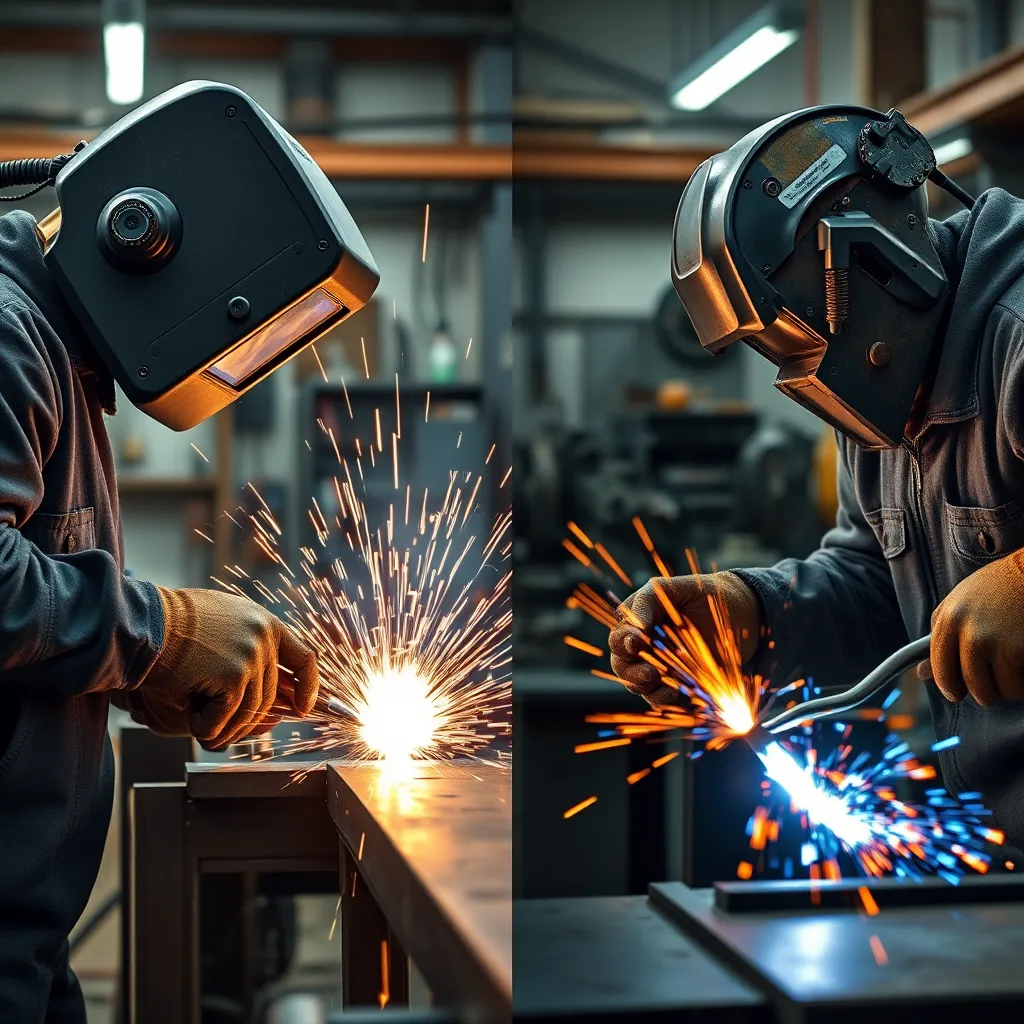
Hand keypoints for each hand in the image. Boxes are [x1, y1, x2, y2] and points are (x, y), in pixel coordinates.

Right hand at [124, 587, 318, 749]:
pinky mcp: (233, 676)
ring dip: (223, 728)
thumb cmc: (172, 627)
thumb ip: (248, 652)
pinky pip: (225, 719)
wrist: (143, 621)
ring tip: (200, 724)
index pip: (304, 658)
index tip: (303, 709)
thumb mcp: (221, 628)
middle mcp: (264, 636)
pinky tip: (191, 720)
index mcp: (265, 623)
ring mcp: (252, 655)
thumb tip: (274, 706)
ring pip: (249, 713)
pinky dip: (207, 728)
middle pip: (271, 697)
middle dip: (246, 722)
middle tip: (220, 730)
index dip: (308, 687)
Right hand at [607, 572, 759, 705]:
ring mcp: (658, 665)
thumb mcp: (673, 588)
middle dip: (631, 672)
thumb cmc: (704, 594)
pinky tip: (676, 692)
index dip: (622, 642)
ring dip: (646, 688)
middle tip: (651, 672)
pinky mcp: (676, 682)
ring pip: (636, 685)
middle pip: (620, 665)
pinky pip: (659, 698)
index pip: (618, 636)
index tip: (636, 642)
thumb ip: (647, 602)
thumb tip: (634, 627)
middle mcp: (643, 646)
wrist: (742, 612)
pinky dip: (663, 699)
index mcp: (637, 621)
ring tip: (667, 684)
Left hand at [918, 551, 1023, 705]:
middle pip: (971, 686)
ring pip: (997, 691)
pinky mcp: (1018, 651)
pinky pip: (1018, 686)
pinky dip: (1023, 682)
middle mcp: (968, 632)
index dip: (949, 687)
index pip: (940, 669)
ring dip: (1007, 686)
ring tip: (1012, 665)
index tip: (956, 693)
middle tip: (994, 677)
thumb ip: (942, 638)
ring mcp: (995, 642)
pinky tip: (1023, 663)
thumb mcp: (960, 604)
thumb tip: (923, 675)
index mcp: (948, 619)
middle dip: (983, 690)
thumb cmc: (996, 589)